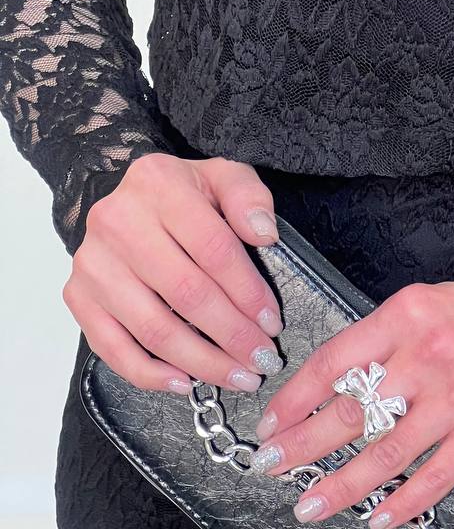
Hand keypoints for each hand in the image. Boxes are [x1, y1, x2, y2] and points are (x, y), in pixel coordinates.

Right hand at [62, 153, 285, 395]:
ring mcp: (93, 262)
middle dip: (231, 335)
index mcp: (159, 183)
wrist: (130, 197)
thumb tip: (264, 234)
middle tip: (261, 360)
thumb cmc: (184, 192)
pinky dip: (149, 372)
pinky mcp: (77, 295)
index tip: (271, 322)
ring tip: (235, 376)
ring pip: (152, 327)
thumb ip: (248, 197)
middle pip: (185, 292)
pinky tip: (184, 381)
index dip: (248, 291)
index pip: (213, 247)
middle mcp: (118, 221)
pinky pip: (111, 347)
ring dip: (200, 360)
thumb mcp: (223, 176)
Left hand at [248, 275, 453, 525]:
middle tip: (271, 465)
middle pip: (350, 411)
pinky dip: (400, 505)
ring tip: (308, 504)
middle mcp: (426, 358)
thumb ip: (386, 336)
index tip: (273, 420)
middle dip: (303, 444)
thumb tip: (336, 378)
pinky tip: (376, 519)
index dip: (296, 397)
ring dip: (340, 486)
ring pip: (384, 454)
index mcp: (406, 315)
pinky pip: (432, 480)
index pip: (334, 360)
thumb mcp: (429, 301)